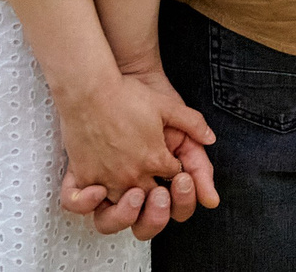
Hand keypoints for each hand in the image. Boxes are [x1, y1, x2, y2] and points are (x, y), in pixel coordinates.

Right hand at [57, 70, 219, 238]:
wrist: (89, 89)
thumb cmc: (126, 95)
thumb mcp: (167, 105)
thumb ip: (193, 123)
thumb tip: (210, 138)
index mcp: (156, 160)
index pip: (174, 178)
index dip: (174, 171)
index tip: (168, 162)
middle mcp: (134, 176)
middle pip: (152, 198)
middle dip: (158, 192)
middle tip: (154, 181)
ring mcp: (108, 180)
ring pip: (124, 205)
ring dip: (130, 200)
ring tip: (130, 187)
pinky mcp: (85, 178)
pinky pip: (91, 203)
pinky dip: (95, 201)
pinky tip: (99, 192)